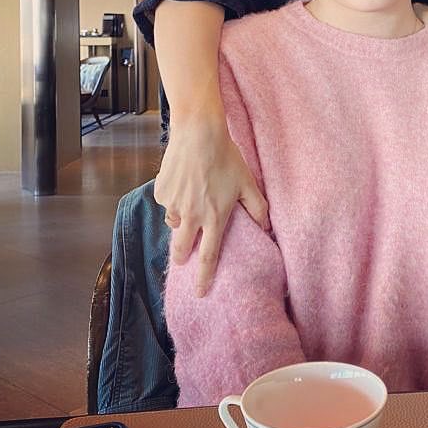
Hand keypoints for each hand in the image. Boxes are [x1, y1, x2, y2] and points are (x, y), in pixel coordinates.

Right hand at [155, 113, 268, 296]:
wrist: (199, 133)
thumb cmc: (227, 157)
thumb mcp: (248, 183)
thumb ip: (258, 208)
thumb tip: (266, 228)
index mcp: (214, 218)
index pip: (209, 257)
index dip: (204, 277)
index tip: (200, 293)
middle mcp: (191, 216)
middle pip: (181, 249)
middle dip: (182, 257)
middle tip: (183, 258)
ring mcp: (173, 205)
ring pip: (174, 223)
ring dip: (181, 221)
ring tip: (192, 201)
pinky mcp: (161, 193)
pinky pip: (166, 203)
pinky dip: (174, 199)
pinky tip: (184, 182)